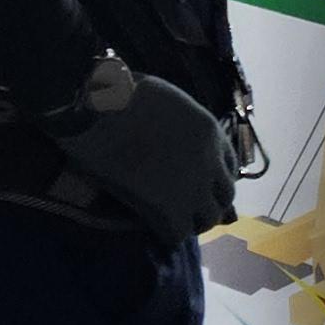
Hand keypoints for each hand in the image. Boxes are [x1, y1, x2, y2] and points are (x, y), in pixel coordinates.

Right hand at [40, 56, 238, 245]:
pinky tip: (155, 227)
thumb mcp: (167, 98)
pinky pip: (179, 233)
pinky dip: (169, 233)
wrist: (95, 108)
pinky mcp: (168, 207)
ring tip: (173, 220)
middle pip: (225, 196)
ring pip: (208, 218)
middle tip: (188, 207)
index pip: (229, 164)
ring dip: (192, 221)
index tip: (200, 182)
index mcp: (210, 130)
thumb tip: (173, 131)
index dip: (214, 176)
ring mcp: (192, 186)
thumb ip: (181, 119)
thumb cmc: (120, 92)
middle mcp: (209, 160)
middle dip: (209, 202)